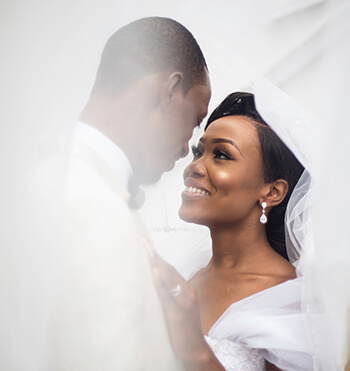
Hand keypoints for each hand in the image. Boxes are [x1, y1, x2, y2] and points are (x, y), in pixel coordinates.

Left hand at [144, 239, 223, 370]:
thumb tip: (156, 281)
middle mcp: (188, 292)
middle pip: (169, 269)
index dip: (159, 256)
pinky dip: (160, 282)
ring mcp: (184, 302)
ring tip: (146, 249)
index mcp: (188, 289)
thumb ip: (172, 294)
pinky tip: (154, 271)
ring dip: (156, 262)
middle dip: (155, 254)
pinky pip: (167, 295)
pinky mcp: (178, 313)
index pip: (171, 269)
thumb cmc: (185, 328)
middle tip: (144, 240)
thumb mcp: (180, 307)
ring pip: (168, 278)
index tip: (149, 244)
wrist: (195, 350)